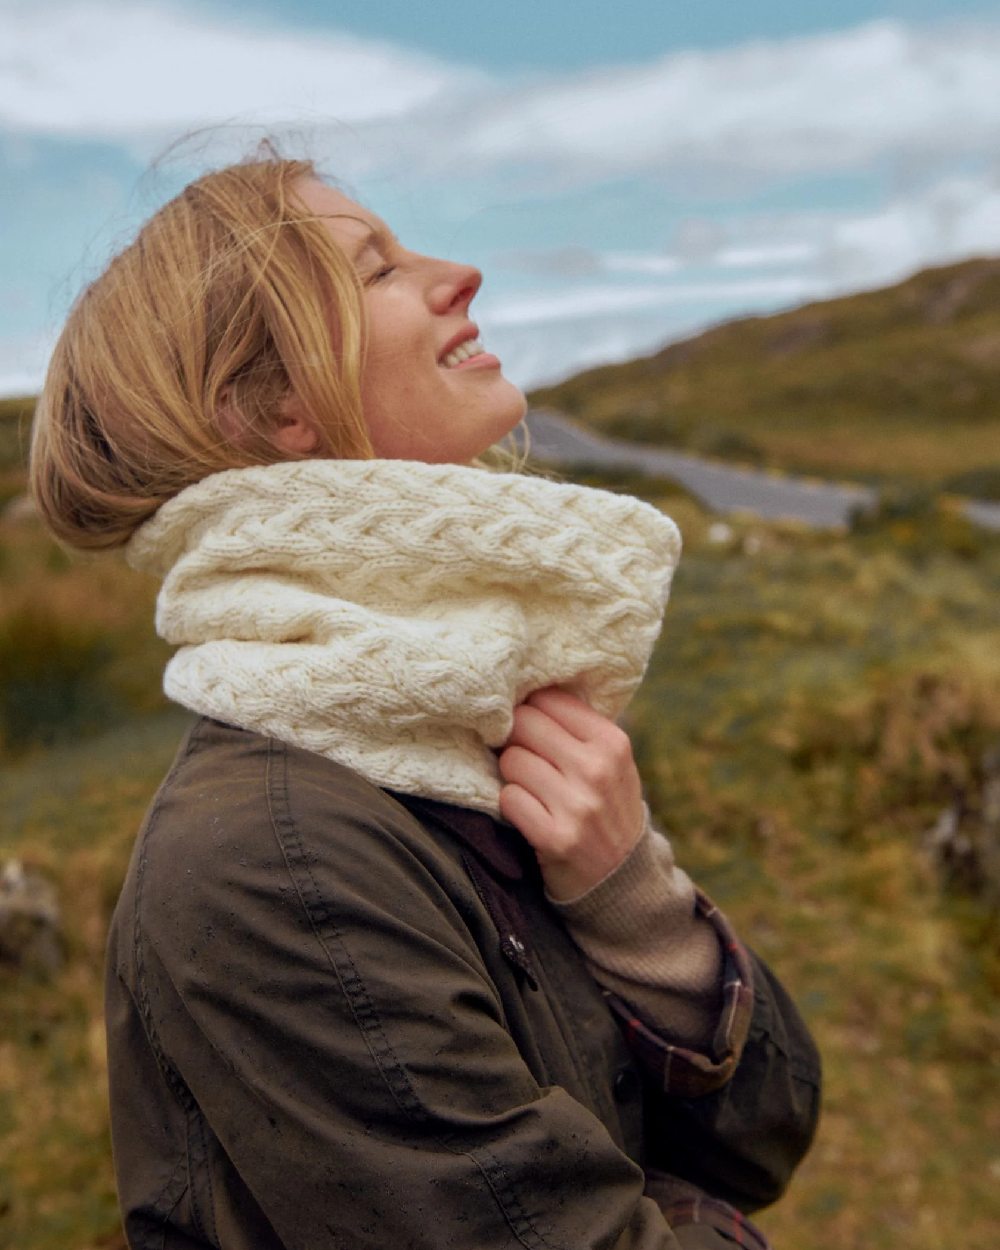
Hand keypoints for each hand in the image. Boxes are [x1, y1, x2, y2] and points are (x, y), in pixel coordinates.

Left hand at [497, 687, 646, 900]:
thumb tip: (525, 688)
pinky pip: (509, 799)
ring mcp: (578, 805)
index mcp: (612, 742)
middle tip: (525, 756)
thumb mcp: (611, 761)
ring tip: (532, 788)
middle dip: (515, 739)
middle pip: (523, 724)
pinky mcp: (556, 837)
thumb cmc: (606, 804)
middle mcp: (597, 769)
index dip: (531, 710)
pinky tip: (529, 813)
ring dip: (513, 775)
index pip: (548, 699)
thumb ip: (577, 726)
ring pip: (511, 761)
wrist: (623, 875)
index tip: (531, 726)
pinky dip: (512, 805)